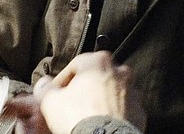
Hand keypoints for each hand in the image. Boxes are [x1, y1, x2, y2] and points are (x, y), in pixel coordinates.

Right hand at [21, 51, 145, 133]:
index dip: (62, 80)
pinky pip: (123, 108)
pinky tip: (102, 123)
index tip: (55, 93)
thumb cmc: (78, 116)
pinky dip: (114, 113)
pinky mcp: (139, 110)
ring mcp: (132, 90)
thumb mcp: (50, 101)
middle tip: (71, 103)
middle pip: (96, 76)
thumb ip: (45, 88)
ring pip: (112, 91)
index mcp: (97, 61)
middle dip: (84, 88)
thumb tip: (43, 84)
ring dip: (101, 99)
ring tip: (87, 114)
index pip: (75, 65)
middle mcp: (119, 70)